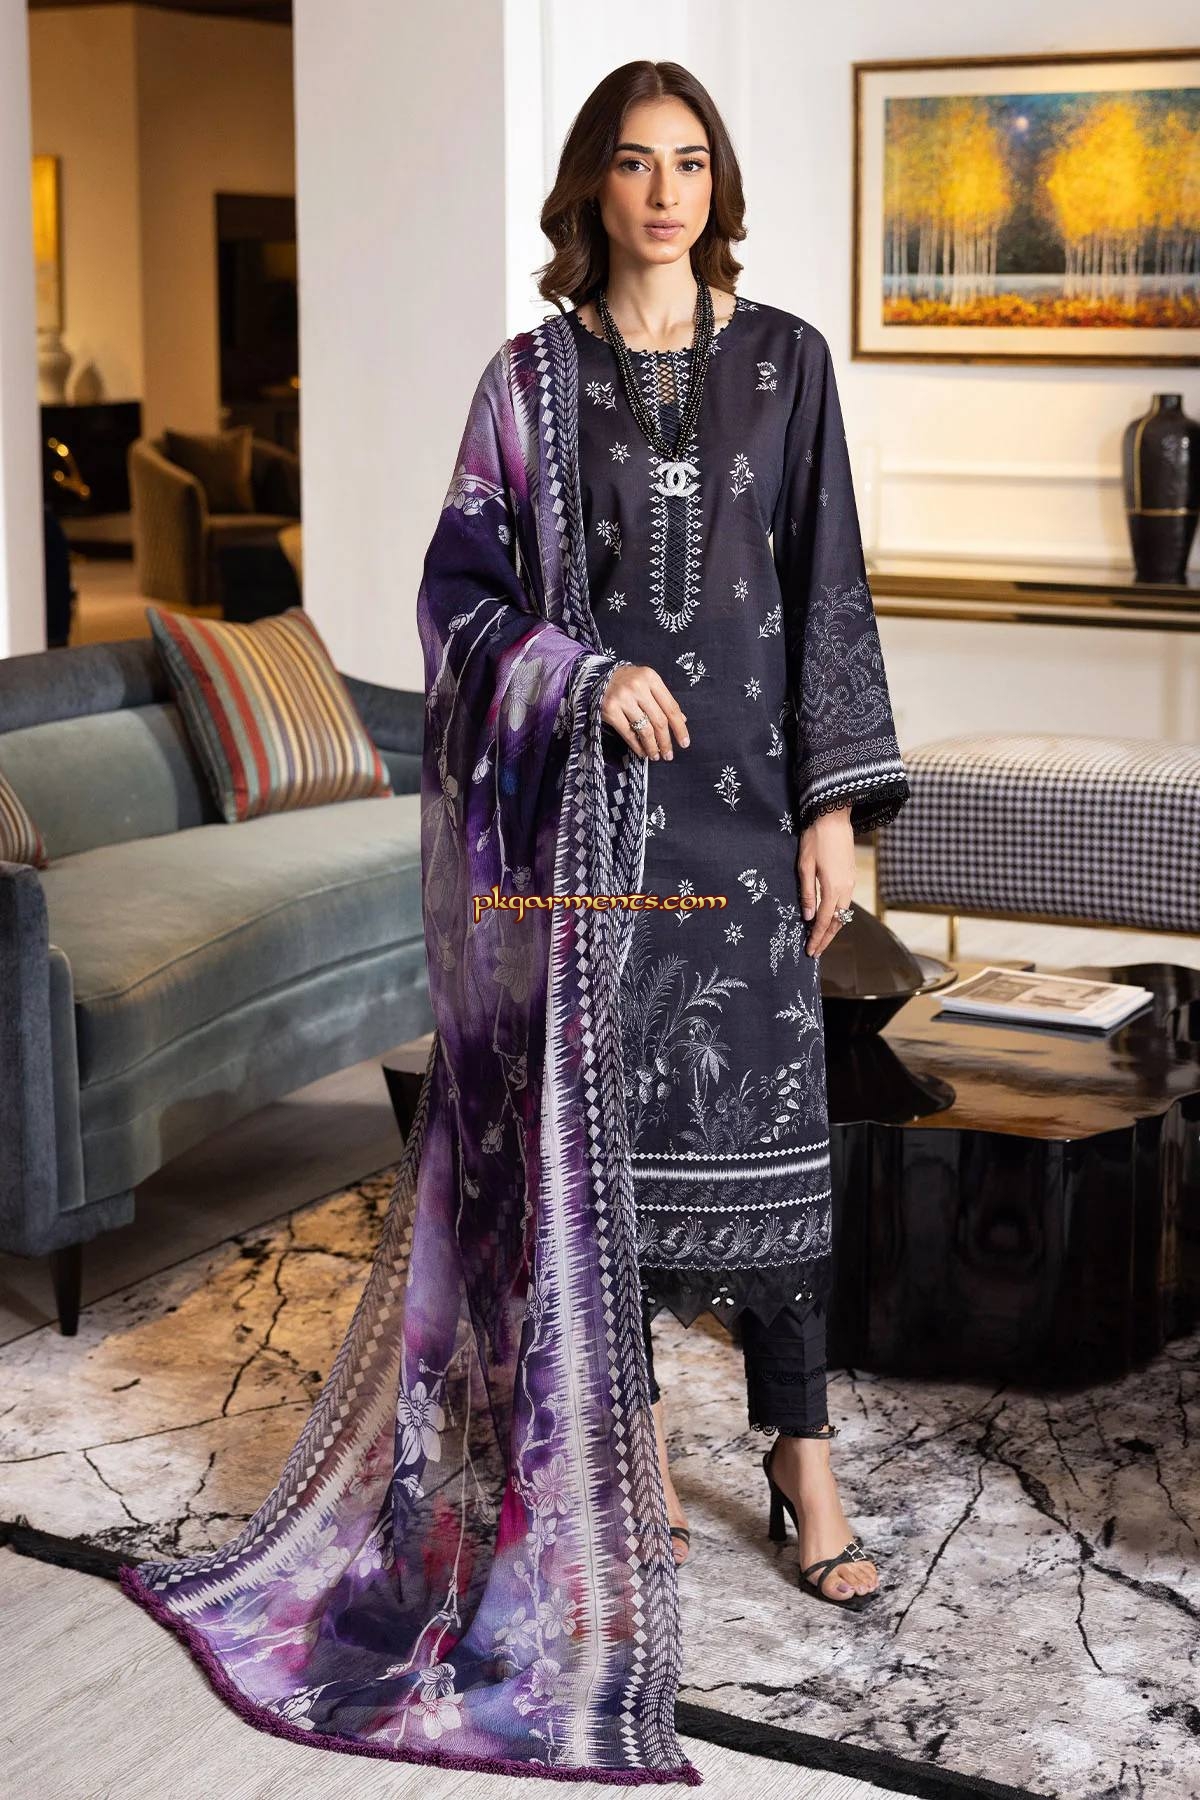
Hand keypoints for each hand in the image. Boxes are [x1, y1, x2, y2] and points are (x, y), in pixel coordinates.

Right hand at [602, 664, 689, 760]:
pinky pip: (628, 733)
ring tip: (655, 756)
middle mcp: (638, 687)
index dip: (679, 728)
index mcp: (651, 678)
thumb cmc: (626, 682)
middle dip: (666, 741)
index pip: (671, 707)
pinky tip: (642, 752)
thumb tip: (682, 720)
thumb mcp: (647, 684)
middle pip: (659, 721)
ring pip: (645, 729)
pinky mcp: (610, 710)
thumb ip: (663, 700)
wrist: (596, 678)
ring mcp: (623, 698)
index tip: (684, 743)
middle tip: (669, 755)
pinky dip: (637, 746)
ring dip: (652, 746)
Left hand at [797, 805, 854, 955]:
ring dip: (832, 927)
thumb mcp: (804, 867)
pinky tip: (828, 916)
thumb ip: (807, 893)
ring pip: (843, 913)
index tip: (810, 951)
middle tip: (816, 951)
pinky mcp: (851, 876)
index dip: (817, 937)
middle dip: (826, 938)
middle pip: (837, 922)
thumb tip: (807, 917)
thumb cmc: (815, 840)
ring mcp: (851, 882)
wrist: (834, 818)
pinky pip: (845, 902)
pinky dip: (837, 914)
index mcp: (833, 888)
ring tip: (821, 937)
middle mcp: (846, 889)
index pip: (823, 921)